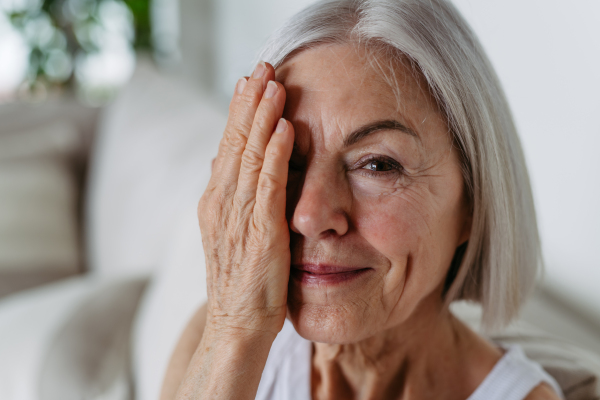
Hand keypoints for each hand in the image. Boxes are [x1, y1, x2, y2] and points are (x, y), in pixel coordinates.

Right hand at [198, 62, 293, 338]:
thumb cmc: (238, 281)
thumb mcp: (229, 234)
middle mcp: (222, 203)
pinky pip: (267, 186)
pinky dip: (274, 155)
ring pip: (248, 157)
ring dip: (261, 118)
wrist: (235, 325)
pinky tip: (284, 129)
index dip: (239, 113)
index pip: (227, 147)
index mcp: (215, 201)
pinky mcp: (260, 232)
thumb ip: (229, 197)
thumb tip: (223, 161)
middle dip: (249, 104)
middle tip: (261, 68)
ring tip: (272, 84)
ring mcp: (238, 217)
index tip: (250, 82)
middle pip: (234, 143)